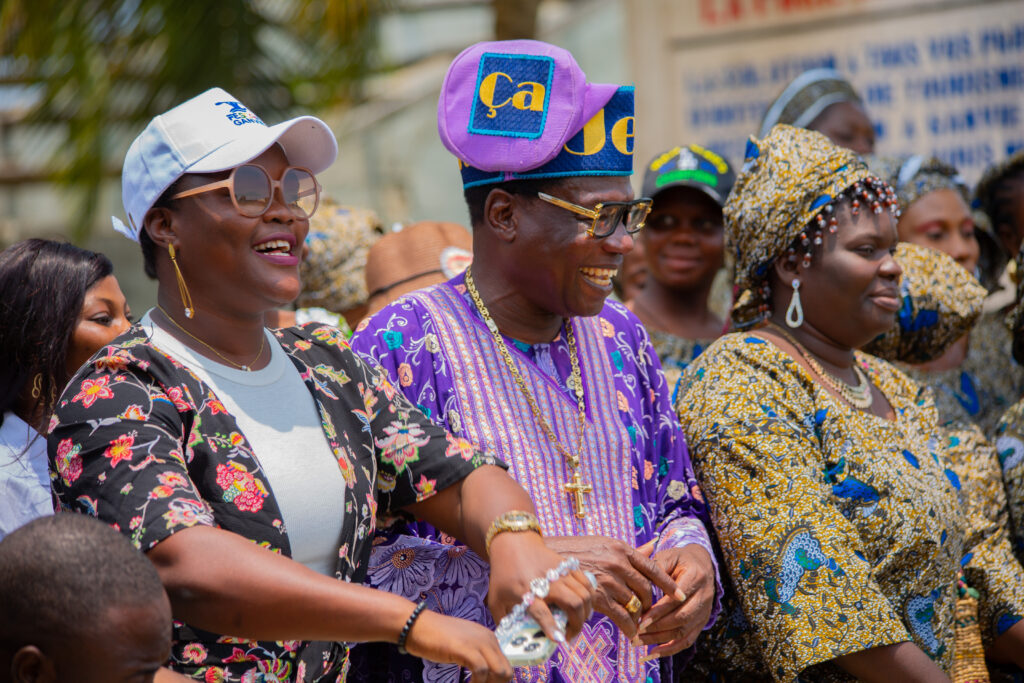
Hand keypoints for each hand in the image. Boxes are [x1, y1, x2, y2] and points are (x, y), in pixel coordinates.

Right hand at [403, 609, 513, 682]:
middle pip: (506, 672)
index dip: (497, 682)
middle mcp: (488, 639)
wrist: (418, 625)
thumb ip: (477, 655)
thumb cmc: (437, 637)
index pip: (505, 666)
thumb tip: (485, 675)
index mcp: (489, 638)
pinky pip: (481, 673)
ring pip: (500, 673)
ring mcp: (478, 643)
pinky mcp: (466, 649)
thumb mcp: (464, 645)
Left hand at [487, 531, 595, 643]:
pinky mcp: (567, 565)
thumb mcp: (495, 598)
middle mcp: (546, 582)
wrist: (513, 542)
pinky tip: (584, 605)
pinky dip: (590, 596)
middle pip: (573, 603)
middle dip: (577, 624)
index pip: (542, 612)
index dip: (552, 627)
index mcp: (526, 592)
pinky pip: (587, 583)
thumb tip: (511, 640)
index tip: (559, 639)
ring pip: (584, 594)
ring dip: (585, 613)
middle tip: (570, 634)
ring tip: (577, 621)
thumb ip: (502, 620)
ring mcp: (559, 572)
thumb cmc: (504, 573)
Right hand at [544, 535, 684, 638]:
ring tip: (638, 623)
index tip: (680, 594)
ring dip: (638, 616)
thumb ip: (629, 550)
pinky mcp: (596, 596)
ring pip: (634, 603)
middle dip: (650, 603)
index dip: (668, 584)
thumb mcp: (603, 543)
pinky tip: (630, 632)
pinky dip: (628, 626)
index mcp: (620, 548)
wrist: (546, 559)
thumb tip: (654, 545)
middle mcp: (617, 562)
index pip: (652, 567)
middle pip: (645, 588)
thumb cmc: (573, 551)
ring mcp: (607, 579)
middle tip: (648, 612)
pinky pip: (621, 615)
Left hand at [635, 543, 715, 658]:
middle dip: (657, 628)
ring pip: (684, 632)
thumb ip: (654, 568)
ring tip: (638, 642)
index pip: (676, 600)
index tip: (640, 620)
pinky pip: (687, 640)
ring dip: (660, 640)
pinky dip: (670, 649)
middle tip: (636, 632)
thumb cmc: (679, 559)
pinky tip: (652, 654)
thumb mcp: (667, 556)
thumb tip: (636, 582)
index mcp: (696, 578)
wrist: (701, 564)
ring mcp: (705, 612)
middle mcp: (704, 597)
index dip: (658, 612)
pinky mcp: (701, 622)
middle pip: (682, 618)